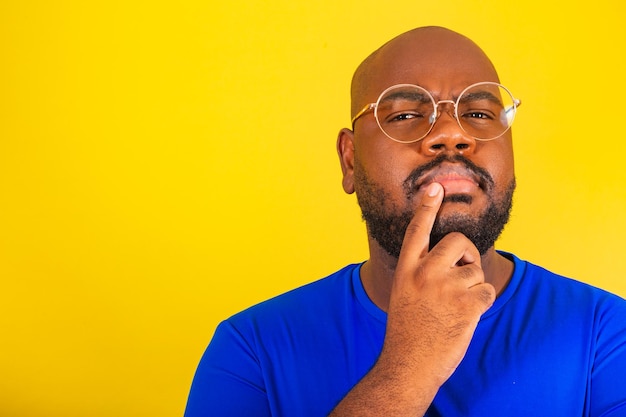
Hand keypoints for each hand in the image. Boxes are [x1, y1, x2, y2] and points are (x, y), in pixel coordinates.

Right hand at [382, 181, 495, 384]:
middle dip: (467, 253)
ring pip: (475, 270)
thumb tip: (453, 261)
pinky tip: (466, 316)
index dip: (426, 207)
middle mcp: (424, 273)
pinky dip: (481, 302)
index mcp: (407, 270)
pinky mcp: (466, 304)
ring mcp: (445, 287)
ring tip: (456, 308)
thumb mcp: (405, 295)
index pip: (417, 230)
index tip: (434, 187)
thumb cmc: (407, 333)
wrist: (408, 366)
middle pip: (457, 241)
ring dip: (473, 287)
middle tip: (465, 270)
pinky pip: (486, 290)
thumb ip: (422, 274)